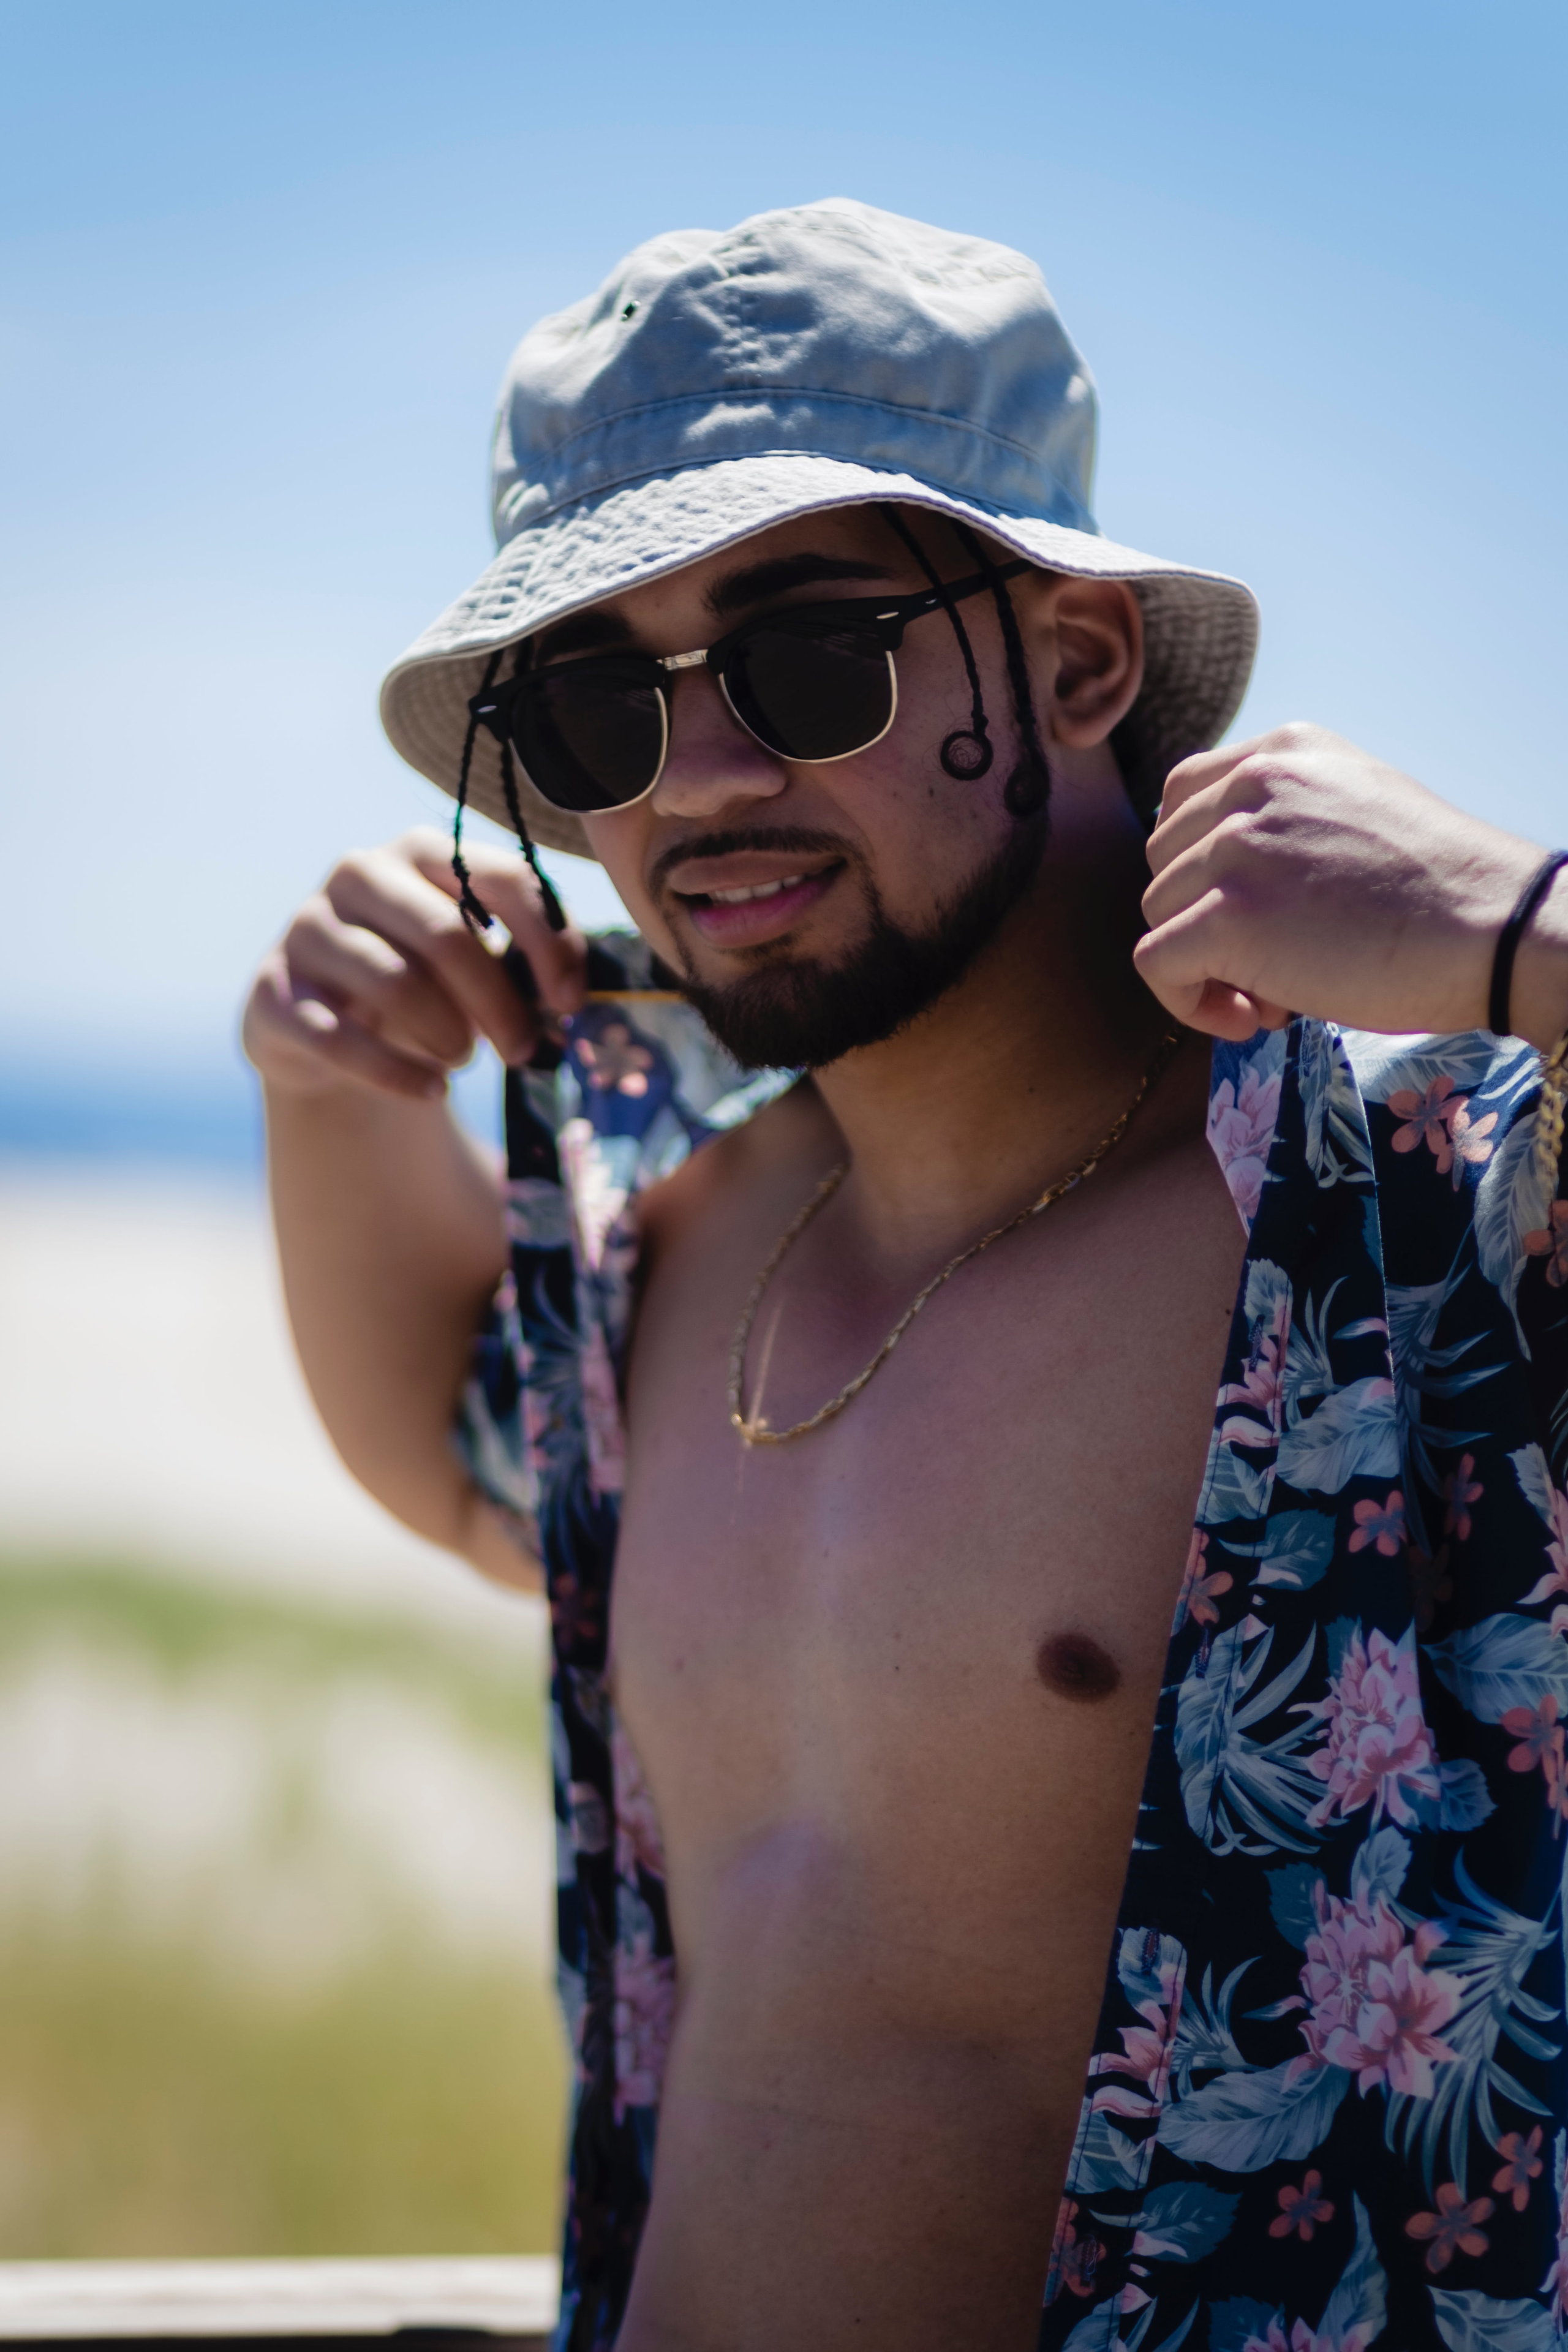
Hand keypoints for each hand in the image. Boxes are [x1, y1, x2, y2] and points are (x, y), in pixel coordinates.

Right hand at [244, 828, 586, 1098]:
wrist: (323, 1021)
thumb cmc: (420, 978)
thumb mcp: (473, 956)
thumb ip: (523, 959)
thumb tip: (569, 994)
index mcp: (423, 852)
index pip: (502, 877)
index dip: (547, 943)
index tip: (570, 1003)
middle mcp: (360, 874)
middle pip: (447, 936)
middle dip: (499, 1004)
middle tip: (525, 1051)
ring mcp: (309, 929)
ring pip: (394, 983)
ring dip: (447, 1035)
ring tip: (465, 1060)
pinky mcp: (274, 990)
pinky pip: (341, 1039)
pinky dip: (399, 1074)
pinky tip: (433, 1091)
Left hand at [1135, 723, 1558, 1042]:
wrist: (1496, 929)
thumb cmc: (1442, 893)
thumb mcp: (1357, 809)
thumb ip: (1287, 819)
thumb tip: (1219, 886)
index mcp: (1284, 750)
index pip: (1183, 800)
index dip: (1200, 869)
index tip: (1249, 913)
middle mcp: (1253, 783)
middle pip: (1165, 862)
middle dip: (1204, 919)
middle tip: (1273, 966)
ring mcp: (1237, 848)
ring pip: (1158, 913)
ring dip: (1206, 966)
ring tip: (1280, 998)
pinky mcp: (1230, 917)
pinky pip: (1156, 964)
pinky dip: (1186, 1002)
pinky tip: (1252, 1019)